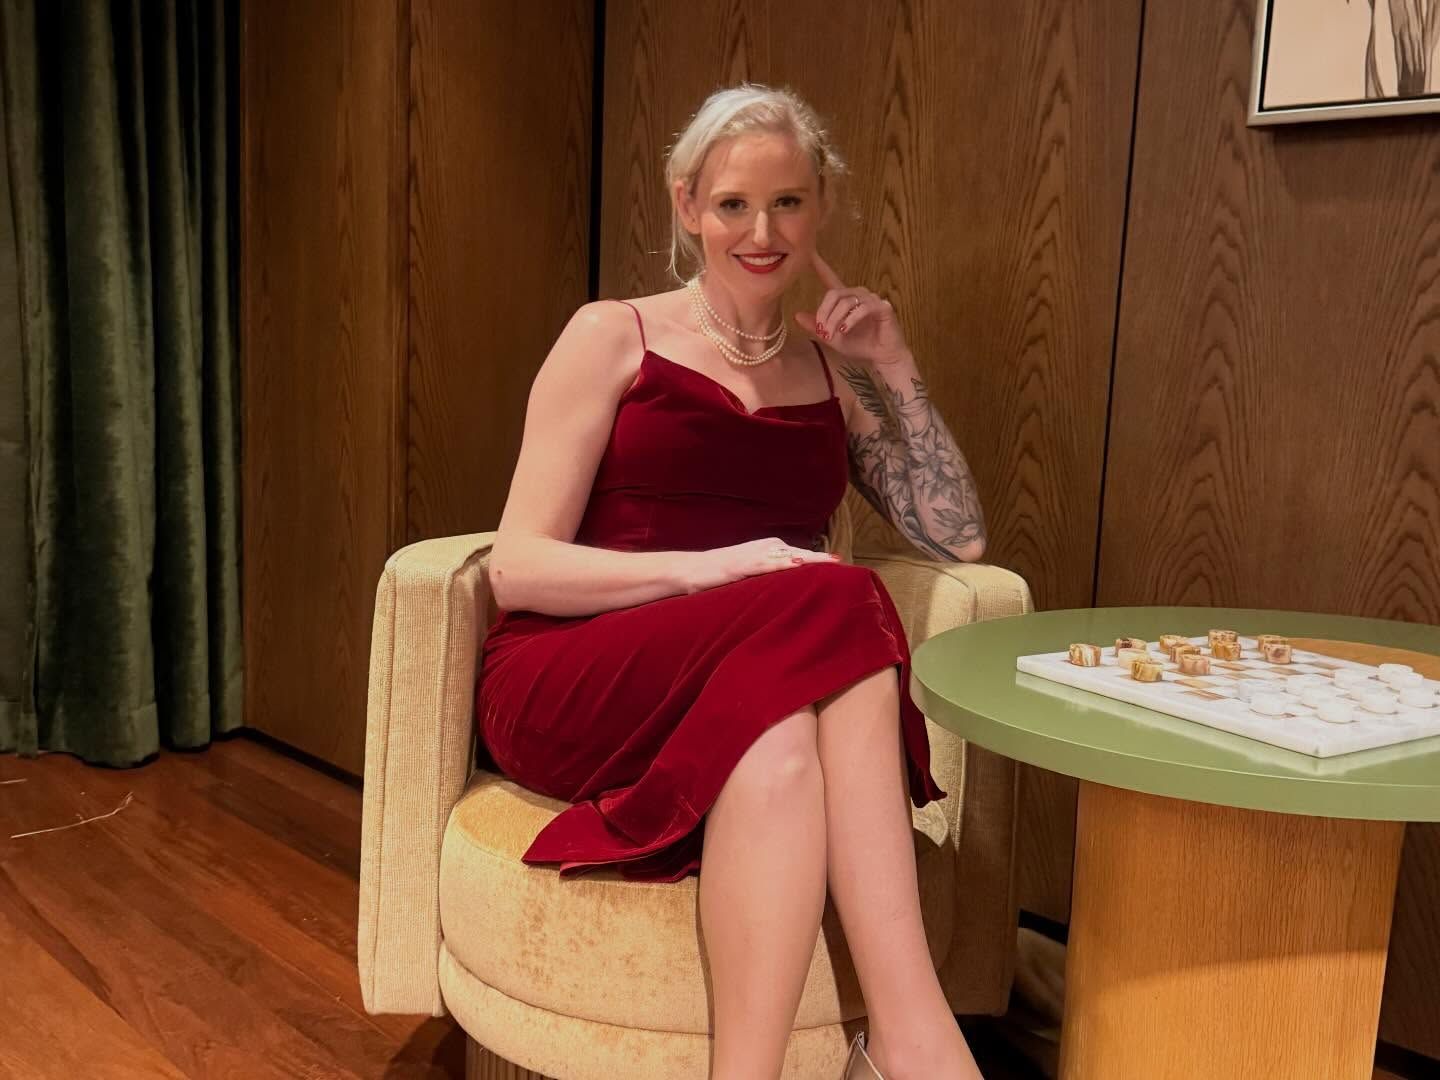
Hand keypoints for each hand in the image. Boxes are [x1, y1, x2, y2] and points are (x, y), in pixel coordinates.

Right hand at [682, 537, 839, 593]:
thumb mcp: (749, 574)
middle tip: (843, 564)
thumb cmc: (720, 575)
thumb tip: (790, 587)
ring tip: (832, 562)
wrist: (690, 571)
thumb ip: (769, 576)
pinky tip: (799, 565)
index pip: (801, 555)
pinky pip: (768, 565)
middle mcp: (765, 547)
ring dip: (811, 560)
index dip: (820, 561)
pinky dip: (784, 564)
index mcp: (768, 549)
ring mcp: (755, 555)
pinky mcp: (743, 565)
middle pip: (800, 554)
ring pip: (789, 556)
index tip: (840, 565)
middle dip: (821, 560)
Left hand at [793, 252, 909, 364]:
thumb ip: (817, 326)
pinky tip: (845, 330)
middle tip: (822, 332)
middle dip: (824, 313)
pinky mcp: (883, 307)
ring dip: (835, 320)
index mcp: (846, 299)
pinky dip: (851, 320)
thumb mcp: (833, 338)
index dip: (820, 266)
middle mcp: (858, 294)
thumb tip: (796, 315)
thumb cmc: (861, 345)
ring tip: (831, 335)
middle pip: (834, 294)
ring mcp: (872, 299)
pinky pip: (862, 308)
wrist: (883, 356)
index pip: (831, 278)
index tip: (809, 253)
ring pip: (846, 302)